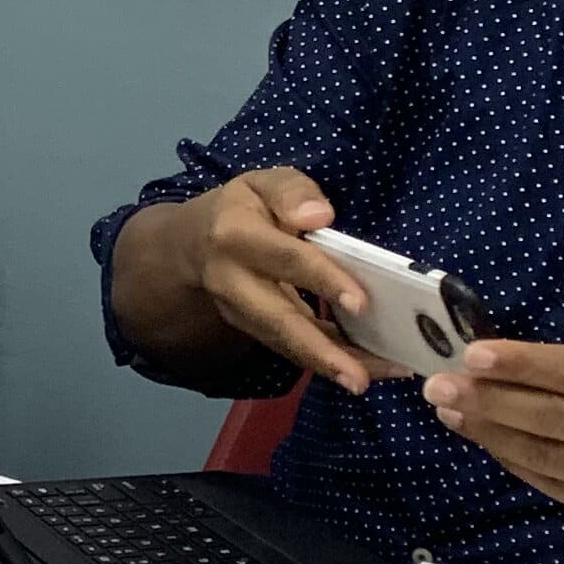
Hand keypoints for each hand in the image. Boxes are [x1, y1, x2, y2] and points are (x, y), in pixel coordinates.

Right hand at [184, 167, 385, 396]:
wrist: (191, 244)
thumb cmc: (241, 208)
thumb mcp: (262, 183)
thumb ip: (291, 191)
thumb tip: (320, 216)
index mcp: (236, 236)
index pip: (286, 259)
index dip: (323, 280)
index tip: (361, 302)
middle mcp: (232, 282)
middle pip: (278, 321)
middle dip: (320, 352)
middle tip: (359, 379)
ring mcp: (240, 313)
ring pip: (287, 344)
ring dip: (330, 366)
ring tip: (372, 380)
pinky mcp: (254, 331)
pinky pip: (293, 349)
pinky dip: (328, 362)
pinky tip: (366, 368)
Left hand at [424, 342, 563, 563]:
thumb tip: (521, 364)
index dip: (523, 362)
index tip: (474, 353)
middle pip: (556, 416)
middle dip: (490, 398)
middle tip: (439, 382)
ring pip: (548, 455)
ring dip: (492, 432)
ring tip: (451, 410)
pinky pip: (557, 487)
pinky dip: (517, 464)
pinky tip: (488, 444)